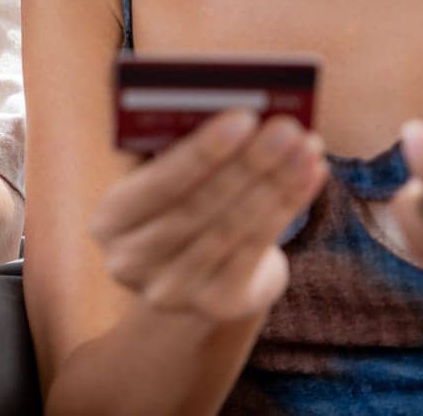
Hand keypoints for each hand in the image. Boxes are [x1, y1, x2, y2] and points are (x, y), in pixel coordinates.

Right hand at [89, 111, 327, 323]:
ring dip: (277, 183)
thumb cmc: (183, 198)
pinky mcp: (215, 305)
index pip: (158, 184)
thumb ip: (189, 150)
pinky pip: (257, 250)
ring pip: (233, 229)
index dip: (203, 153)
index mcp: (111, 220)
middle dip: (250, 164)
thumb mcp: (170, 178)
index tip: (244, 118)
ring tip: (307, 147)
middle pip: (200, 207)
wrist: (196, 269)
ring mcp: (173, 290)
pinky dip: (288, 207)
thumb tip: (248, 117)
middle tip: (287, 128)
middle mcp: (132, 261)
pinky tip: (311, 175)